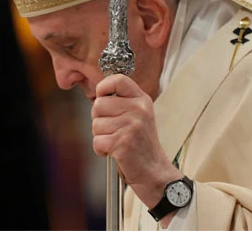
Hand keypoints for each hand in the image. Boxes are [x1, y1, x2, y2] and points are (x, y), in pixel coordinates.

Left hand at [92, 74, 183, 218]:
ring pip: (96, 124)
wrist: (155, 173)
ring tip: (117, 142)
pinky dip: (101, 150)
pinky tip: (115, 152)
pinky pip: (97, 141)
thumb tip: (97, 95)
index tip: (103, 98)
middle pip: (99, 104)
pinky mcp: (123, 142)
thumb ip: (121, 103)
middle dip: (99, 119)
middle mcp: (139, 110)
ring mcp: (132, 126)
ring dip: (101, 136)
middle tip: (114, 130)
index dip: (104, 87)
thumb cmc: (141, 145)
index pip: (118, 79)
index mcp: (142, 100)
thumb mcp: (138, 117)